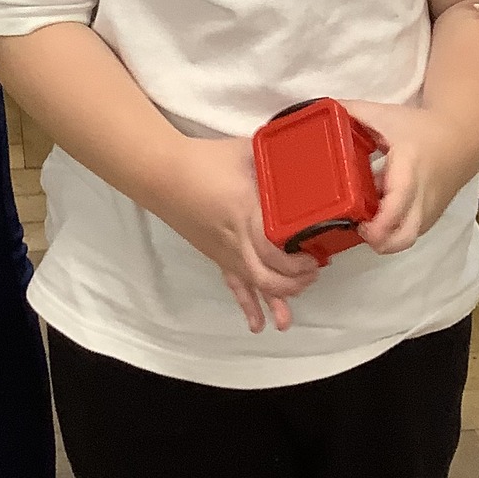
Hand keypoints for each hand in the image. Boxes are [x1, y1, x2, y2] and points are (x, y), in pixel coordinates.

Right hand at [154, 136, 319, 332]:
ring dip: (275, 301)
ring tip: (288, 317)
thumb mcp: (246, 152)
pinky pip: (234, 285)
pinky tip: (258, 325)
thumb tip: (300, 160)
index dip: (299, 263)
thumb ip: (273, 160)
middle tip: (312, 273)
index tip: (316, 255)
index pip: (277, 253)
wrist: (162, 173)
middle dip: (295, 282)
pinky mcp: (215, 255)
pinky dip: (247, 306)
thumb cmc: (204, 160)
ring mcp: (225, 252)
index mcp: (248, 214)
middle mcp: (238, 241)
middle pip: (269, 278)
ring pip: (254, 287)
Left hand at [344, 101, 466, 255]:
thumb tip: (324, 109)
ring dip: (384, 238)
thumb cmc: (420, 129)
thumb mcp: (386, 115)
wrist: (460, 139)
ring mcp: (428, 212)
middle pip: (403, 237)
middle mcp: (421, 197)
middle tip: (357, 225)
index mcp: (408, 169)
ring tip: (365, 219)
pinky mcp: (429, 219)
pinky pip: (409, 234)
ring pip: (406, 240)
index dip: (375, 223)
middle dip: (378, 241)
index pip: (396, 205)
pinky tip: (379, 214)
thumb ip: (353, 112)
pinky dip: (393, 232)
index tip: (357, 221)